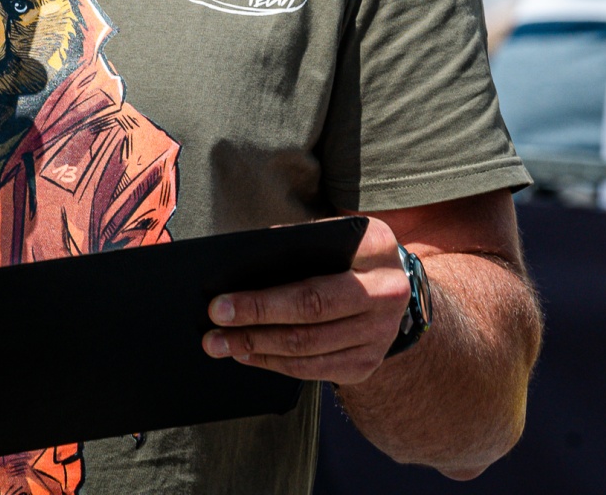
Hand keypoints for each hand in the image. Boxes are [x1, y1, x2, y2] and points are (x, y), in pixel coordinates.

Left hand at [201, 218, 413, 385]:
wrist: (392, 284)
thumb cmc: (345, 252)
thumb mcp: (332, 234)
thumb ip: (296, 245)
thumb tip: (238, 271)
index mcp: (374, 249)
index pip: (311, 283)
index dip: (262, 300)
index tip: (219, 302)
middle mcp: (386, 294)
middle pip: (309, 317)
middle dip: (254, 322)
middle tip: (213, 325)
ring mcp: (380, 334)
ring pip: (309, 349)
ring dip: (258, 348)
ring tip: (221, 344)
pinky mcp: (368, 363)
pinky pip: (315, 370)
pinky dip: (276, 363)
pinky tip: (249, 355)